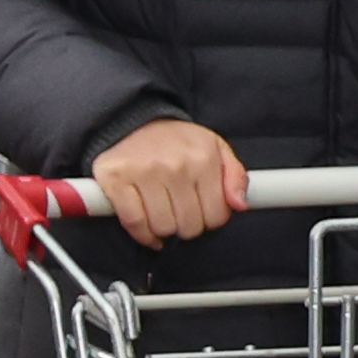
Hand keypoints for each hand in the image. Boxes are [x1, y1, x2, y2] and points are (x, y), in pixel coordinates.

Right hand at [90, 116, 247, 247]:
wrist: (131, 122)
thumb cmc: (175, 141)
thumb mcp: (215, 149)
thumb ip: (235, 176)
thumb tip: (240, 204)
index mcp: (203, 159)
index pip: (216, 215)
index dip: (210, 221)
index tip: (202, 215)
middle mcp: (175, 166)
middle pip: (189, 225)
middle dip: (187, 226)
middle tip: (181, 216)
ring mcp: (143, 173)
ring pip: (163, 227)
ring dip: (164, 230)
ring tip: (163, 217)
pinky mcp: (116, 181)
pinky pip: (134, 222)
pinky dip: (142, 235)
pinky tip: (149, 233)